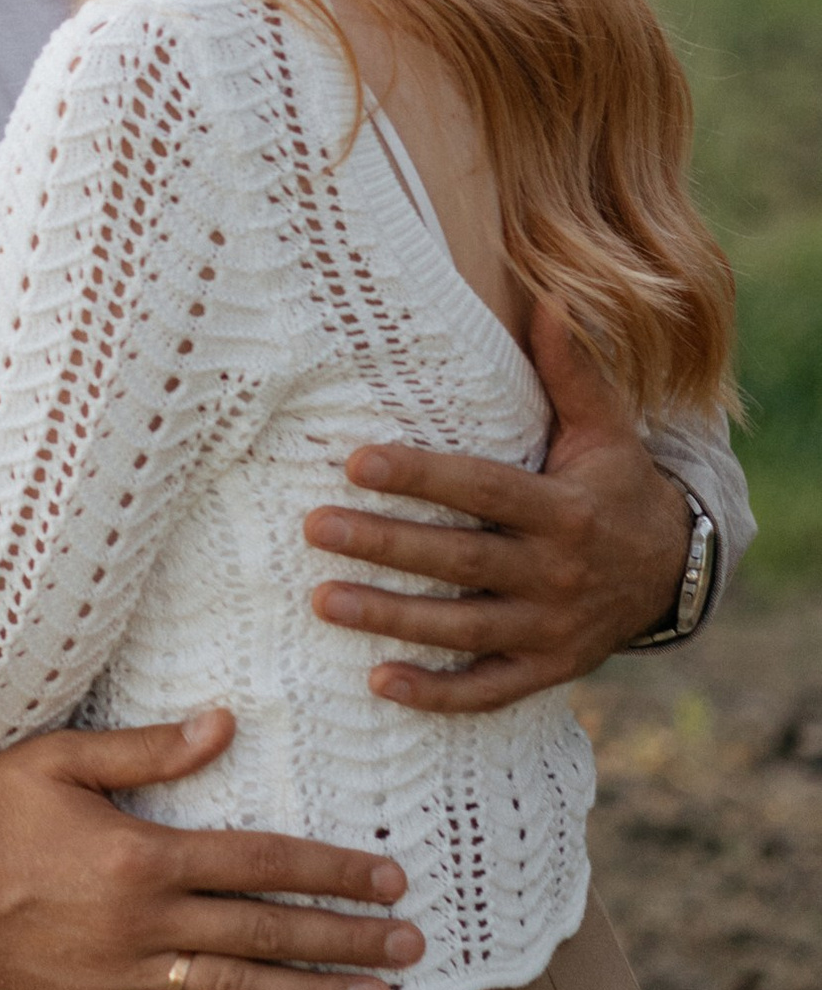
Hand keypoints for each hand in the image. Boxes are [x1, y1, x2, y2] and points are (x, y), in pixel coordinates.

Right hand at [0, 713, 420, 989]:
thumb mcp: (60, 757)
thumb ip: (148, 749)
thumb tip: (225, 725)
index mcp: (142, 854)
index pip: (259, 861)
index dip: (329, 868)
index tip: (388, 876)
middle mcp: (141, 922)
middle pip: (263, 932)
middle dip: (344, 938)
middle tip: (412, 946)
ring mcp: (117, 974)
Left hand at [303, 301, 693, 713]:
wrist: (673, 572)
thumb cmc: (615, 486)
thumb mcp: (605, 430)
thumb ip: (572, 370)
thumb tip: (550, 296)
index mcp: (563, 509)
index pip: (482, 490)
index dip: (422, 478)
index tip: (356, 462)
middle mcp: (556, 573)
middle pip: (460, 560)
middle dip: (386, 546)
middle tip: (314, 527)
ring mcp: (551, 628)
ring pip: (463, 628)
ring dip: (392, 618)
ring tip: (322, 601)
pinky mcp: (547, 670)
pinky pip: (488, 690)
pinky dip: (437, 693)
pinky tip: (378, 682)